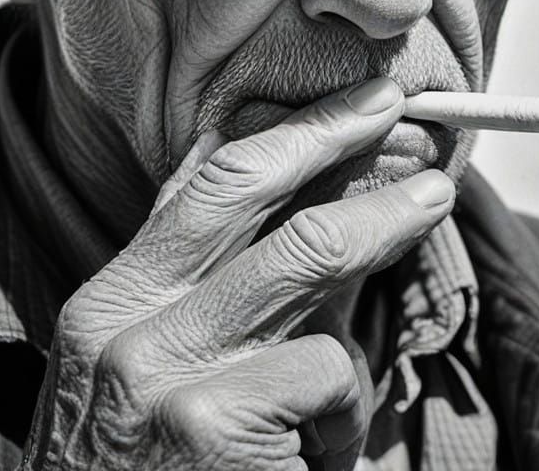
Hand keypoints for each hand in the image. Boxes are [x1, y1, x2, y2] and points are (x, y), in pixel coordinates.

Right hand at [21, 77, 455, 469]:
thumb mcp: (159, 378)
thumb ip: (220, 295)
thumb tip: (302, 206)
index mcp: (108, 303)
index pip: (198, 184)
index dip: (279, 132)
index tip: (336, 103)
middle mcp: (123, 325)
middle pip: (245, 185)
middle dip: (326, 131)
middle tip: (389, 104)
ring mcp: (163, 375)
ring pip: (308, 254)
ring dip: (382, 223)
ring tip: (430, 200)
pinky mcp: (214, 430)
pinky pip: (327, 372)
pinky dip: (346, 406)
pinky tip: (324, 453)